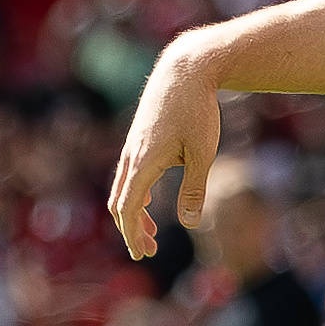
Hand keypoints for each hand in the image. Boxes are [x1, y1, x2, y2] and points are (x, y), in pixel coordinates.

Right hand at [106, 37, 224, 258]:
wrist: (186, 70)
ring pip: (124, 189)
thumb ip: (195, 188)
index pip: (128, 209)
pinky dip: (136, 195)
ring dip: (134, 214)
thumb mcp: (203, 152)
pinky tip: (151, 202)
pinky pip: (130, 175)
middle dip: (131, 230)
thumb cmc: (197, 110)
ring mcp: (132, 146)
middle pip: (121, 203)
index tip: (142, 255)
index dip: (132, 235)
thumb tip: (191, 223)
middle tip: (147, 252)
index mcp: (143, 163)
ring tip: (152, 234)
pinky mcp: (139, 139)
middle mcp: (131, 156)